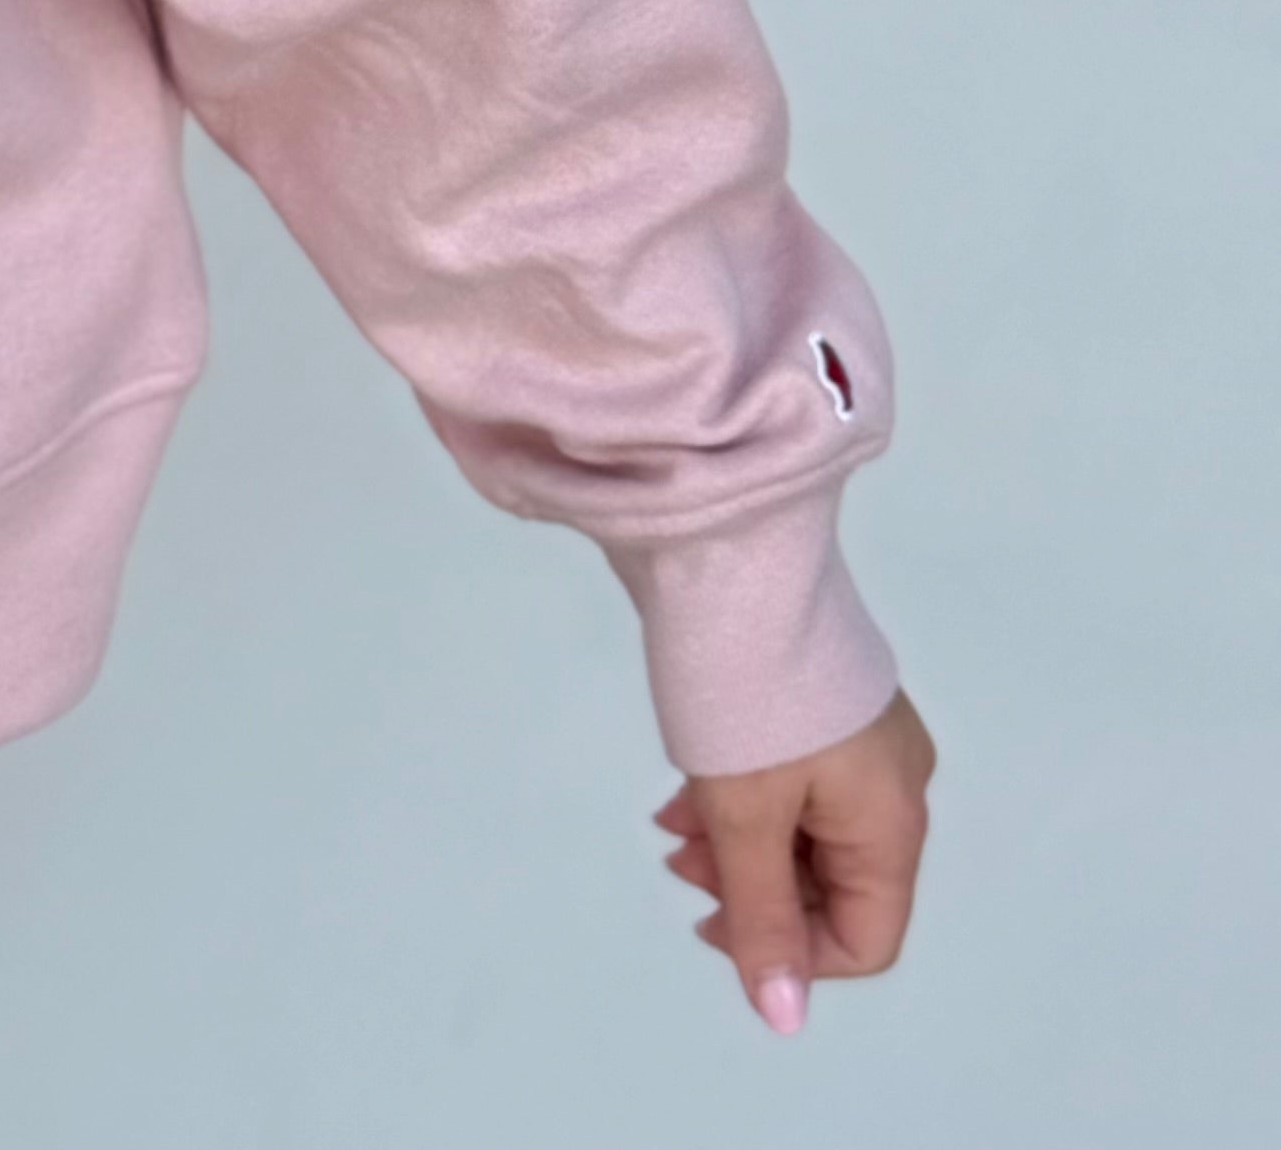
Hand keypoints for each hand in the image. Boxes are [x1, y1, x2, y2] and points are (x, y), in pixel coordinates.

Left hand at [653, 685, 935, 1031]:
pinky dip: (744, 799)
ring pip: (807, 831)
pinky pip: (794, 784)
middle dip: (756, 889)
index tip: (712, 920)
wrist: (728, 550)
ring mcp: (863, 739)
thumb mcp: (745, 816)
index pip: (868, 938)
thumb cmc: (744, 693)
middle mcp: (896, 783)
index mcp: (895, 820)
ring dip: (740, 844)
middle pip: (837, 884)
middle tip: (678, 862)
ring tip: (670, 824)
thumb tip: (784, 1016)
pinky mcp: (825, 704)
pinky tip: (684, 789)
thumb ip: (764, 917)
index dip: (792, 951)